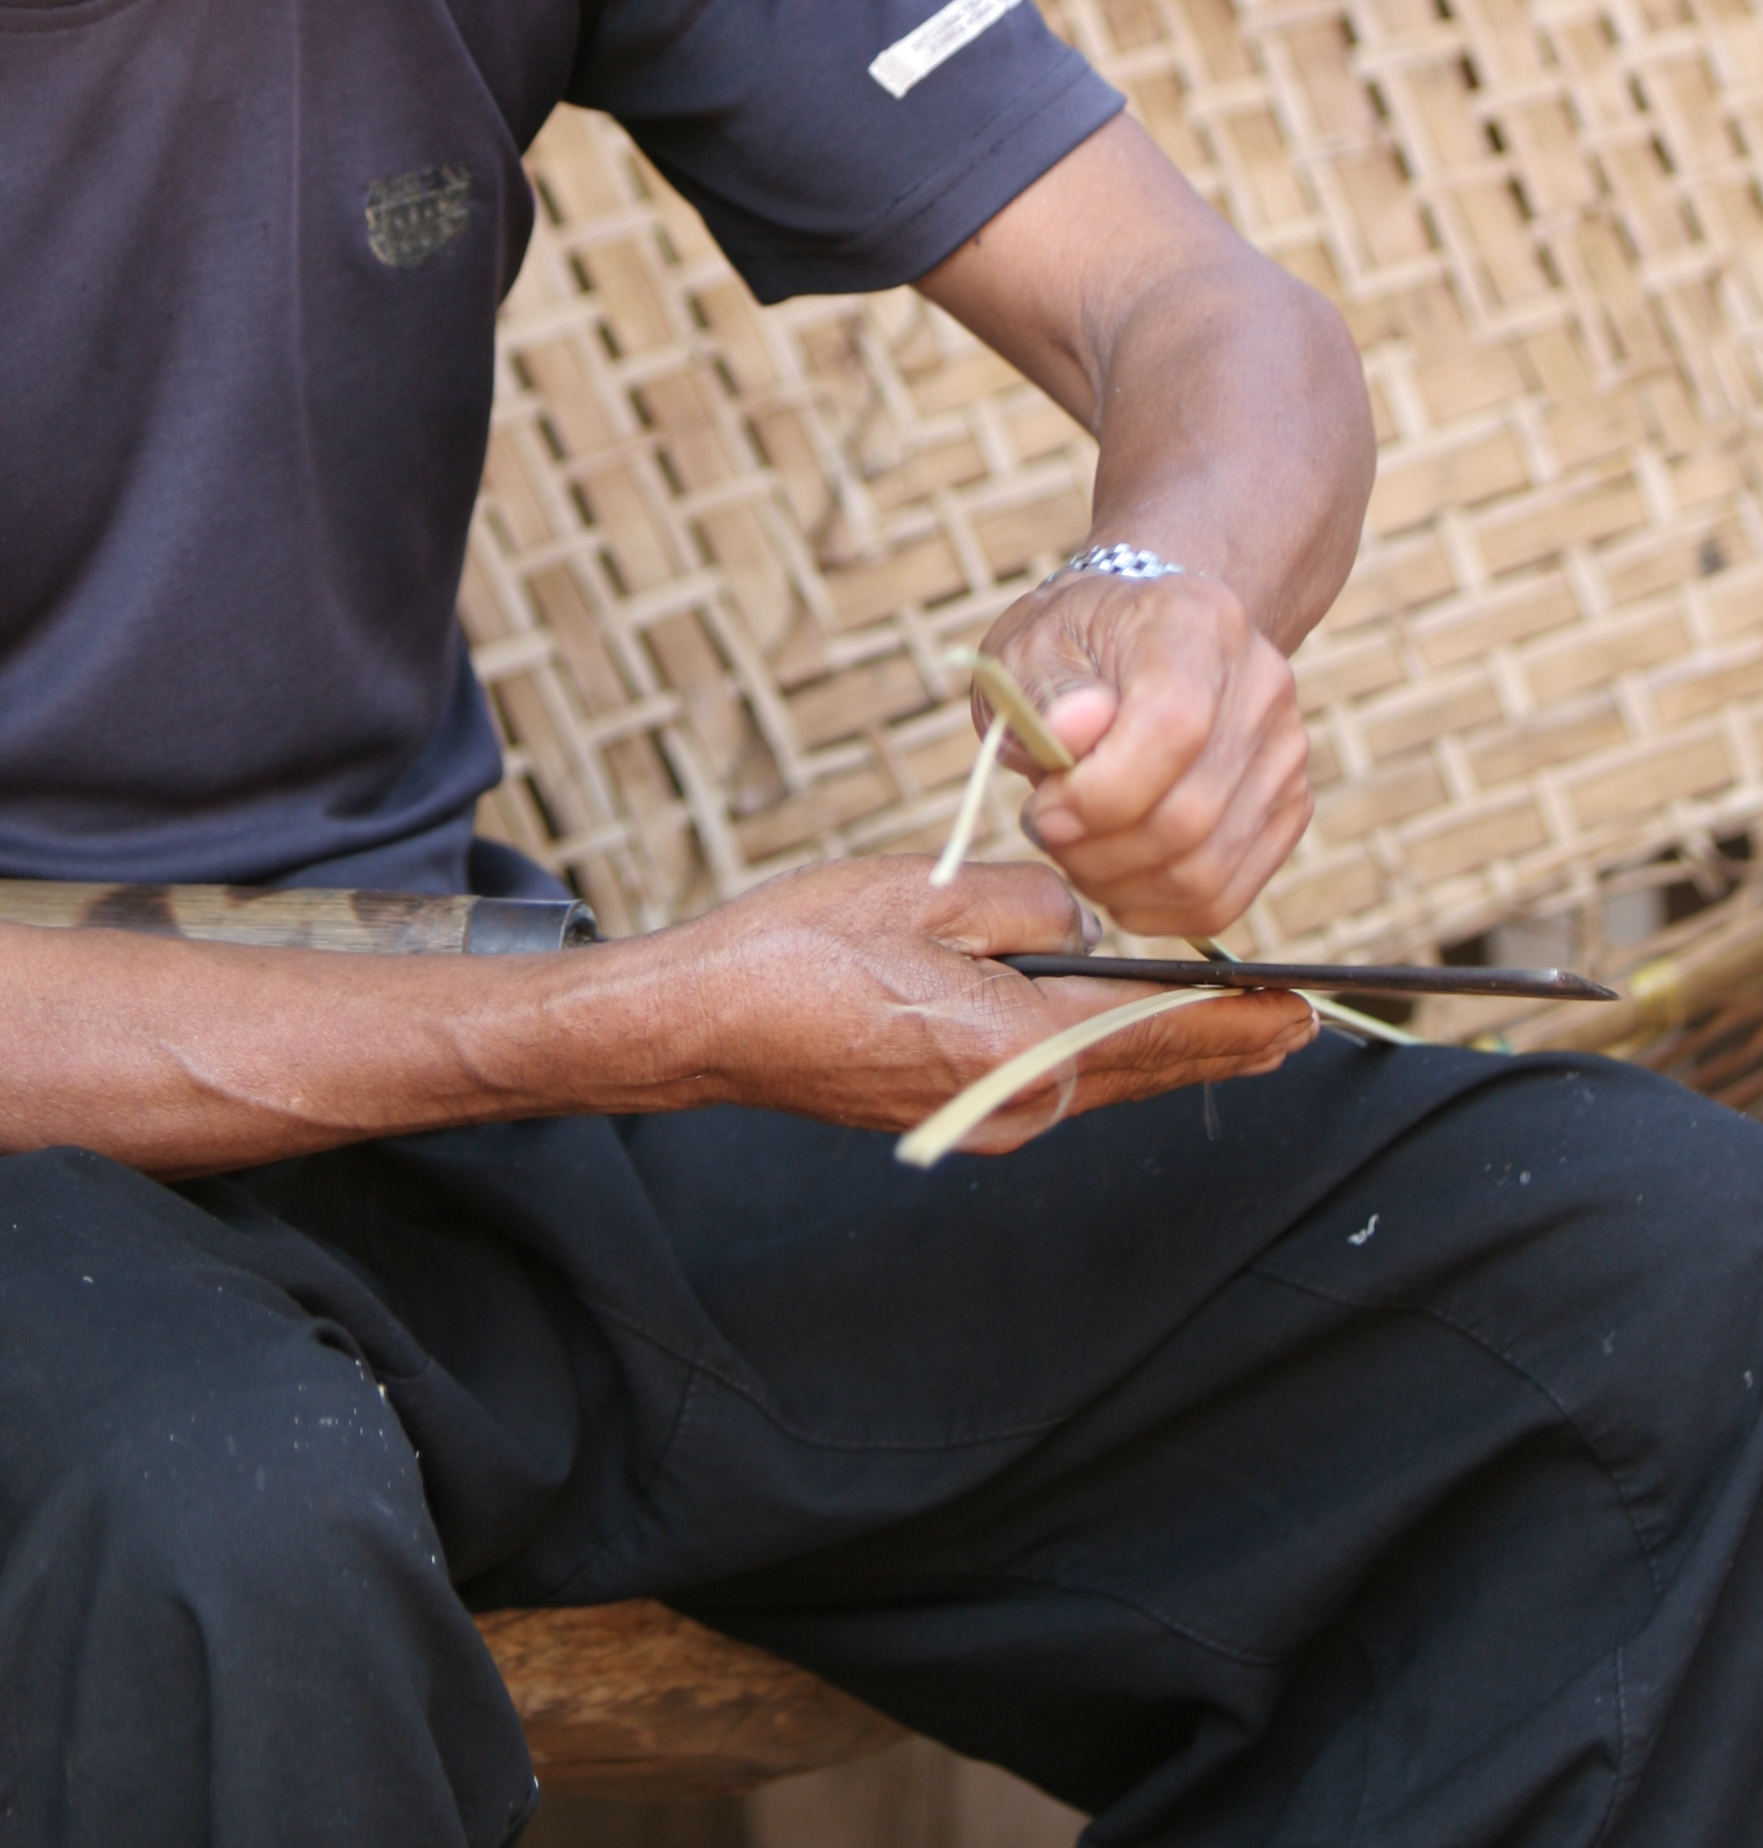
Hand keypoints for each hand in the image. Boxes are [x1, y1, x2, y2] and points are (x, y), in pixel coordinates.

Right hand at [666, 857, 1311, 1150]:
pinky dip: (1103, 1055)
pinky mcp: (948, 1112)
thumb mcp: (935, 891)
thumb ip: (1034, 905)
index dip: (1233, 1023)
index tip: (1302, 1012)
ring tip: (1234, 1029)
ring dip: (1165, 1053)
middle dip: (1221, 1047)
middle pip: (1138, 1072)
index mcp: (1014, 1044)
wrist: (708, 1019)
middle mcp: (1011, 1103)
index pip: (1152, 1034)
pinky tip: (1119, 1029)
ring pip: (1097, 1081)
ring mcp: (979, 1118)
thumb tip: (1082, 923)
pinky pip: (1051, 1081)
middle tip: (1299, 1027)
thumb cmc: (808, 946)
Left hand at [981, 570, 1312, 937]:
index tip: (1043, 810)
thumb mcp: (1031, 648)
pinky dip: (1158, 909)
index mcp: (1197, 624)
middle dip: (1098, 850)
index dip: (1099, 794)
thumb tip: (1073, 731)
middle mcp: (1261, 685)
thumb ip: (1042, 692)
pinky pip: (1226, 896)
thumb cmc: (1075, 648)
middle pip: (1191, 815)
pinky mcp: (1288, 808)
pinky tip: (1112, 877)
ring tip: (1074, 852)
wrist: (1140, 640)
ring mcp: (1286, 751)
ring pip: (1208, 869)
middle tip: (1048, 834)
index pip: (1173, 729)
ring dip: (1121, 884)